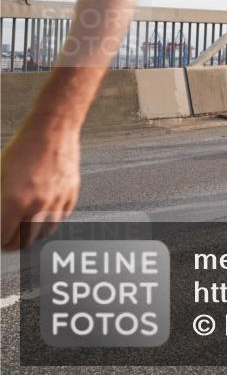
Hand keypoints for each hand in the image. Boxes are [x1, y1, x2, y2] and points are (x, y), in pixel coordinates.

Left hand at [1, 126, 80, 250]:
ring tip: (27, 231)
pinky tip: (43, 214)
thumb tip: (1, 217)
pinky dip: (51, 221)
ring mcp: (57, 200)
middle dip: (15, 244)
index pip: (5, 238)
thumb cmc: (20, 150)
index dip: (1, 243)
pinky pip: (61, 218)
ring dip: (35, 235)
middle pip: (26, 241)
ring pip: (46, 232)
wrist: (52, 131)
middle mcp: (38, 205)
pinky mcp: (71, 194)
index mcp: (14, 201)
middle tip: (9, 242)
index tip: (0, 242)